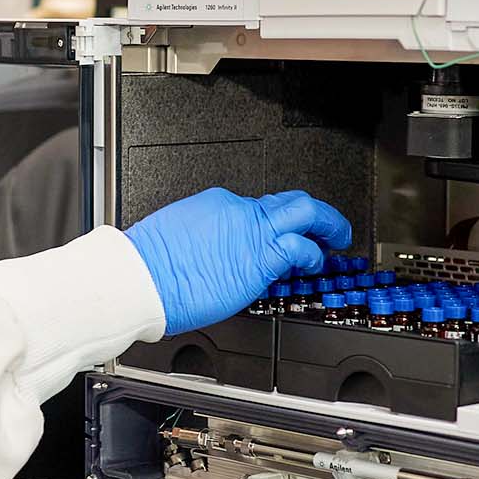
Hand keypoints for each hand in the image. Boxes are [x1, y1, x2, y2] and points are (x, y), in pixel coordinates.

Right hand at [123, 188, 354, 336]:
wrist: (141, 278)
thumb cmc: (149, 264)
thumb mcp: (180, 234)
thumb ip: (209, 238)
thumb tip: (219, 250)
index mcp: (218, 204)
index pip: (261, 208)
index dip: (277, 223)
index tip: (283, 235)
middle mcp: (239, 212)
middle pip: (291, 200)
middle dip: (319, 212)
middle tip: (331, 225)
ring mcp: (252, 233)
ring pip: (305, 214)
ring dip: (329, 226)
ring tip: (337, 240)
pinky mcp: (259, 260)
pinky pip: (299, 249)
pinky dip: (314, 254)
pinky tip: (316, 263)